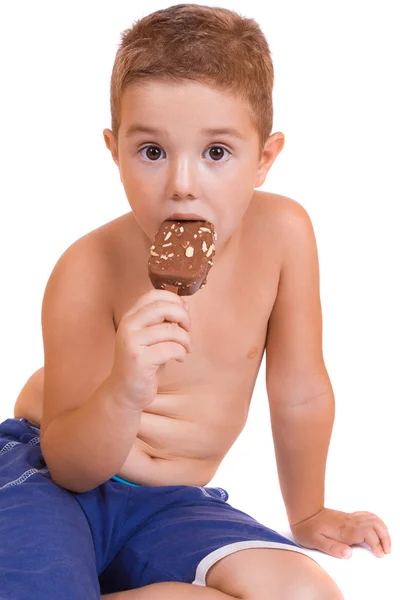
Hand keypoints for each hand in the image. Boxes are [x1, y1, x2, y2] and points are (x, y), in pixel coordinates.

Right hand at [109, 289, 191, 409]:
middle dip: (183, 316)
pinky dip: (181, 353)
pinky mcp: (139, 361)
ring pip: (170, 330)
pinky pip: (171, 349)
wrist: (125, 391)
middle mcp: (128, 326)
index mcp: (130, 317)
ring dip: (186, 340)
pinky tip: (180, 359)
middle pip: (162, 308)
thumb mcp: (151, 337)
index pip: (153, 295)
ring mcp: (132, 343)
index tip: (184, 311)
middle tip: (189, 329)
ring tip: (187, 349)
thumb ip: (163, 321)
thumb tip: (185, 306)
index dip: (174, 299)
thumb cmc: (143, 362)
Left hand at [291, 507, 390, 558]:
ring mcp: (350, 518)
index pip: (367, 534)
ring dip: (383, 530)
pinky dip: (376, 521)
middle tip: (386, 551)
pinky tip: (377, 529)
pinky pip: (366, 515)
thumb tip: (348, 554)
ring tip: (385, 543)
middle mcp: (350, 522)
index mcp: (344, 530)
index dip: (376, 544)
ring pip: (373, 519)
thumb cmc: (307, 528)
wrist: (303, 511)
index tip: (379, 554)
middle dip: (385, 538)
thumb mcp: (315, 541)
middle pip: (375, 525)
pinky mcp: (348, 516)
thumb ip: (332, 548)